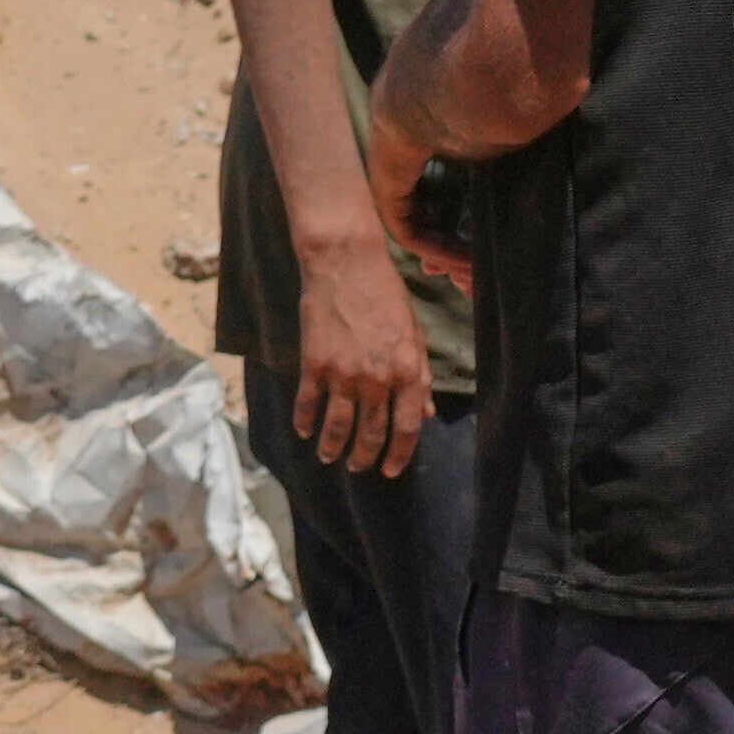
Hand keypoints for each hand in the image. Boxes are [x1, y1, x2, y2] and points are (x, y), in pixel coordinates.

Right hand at [277, 201, 431, 473]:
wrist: (346, 263)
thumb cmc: (386, 294)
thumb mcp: (414, 333)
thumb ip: (421, 374)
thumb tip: (428, 411)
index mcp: (408, 372)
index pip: (408, 427)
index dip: (400, 454)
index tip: (392, 470)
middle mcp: (377, 379)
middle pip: (372, 433)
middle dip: (365, 457)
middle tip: (359, 467)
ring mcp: (343, 374)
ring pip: (338, 426)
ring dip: (333, 448)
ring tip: (329, 458)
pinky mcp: (314, 364)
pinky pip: (309, 404)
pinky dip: (305, 422)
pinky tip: (305, 432)